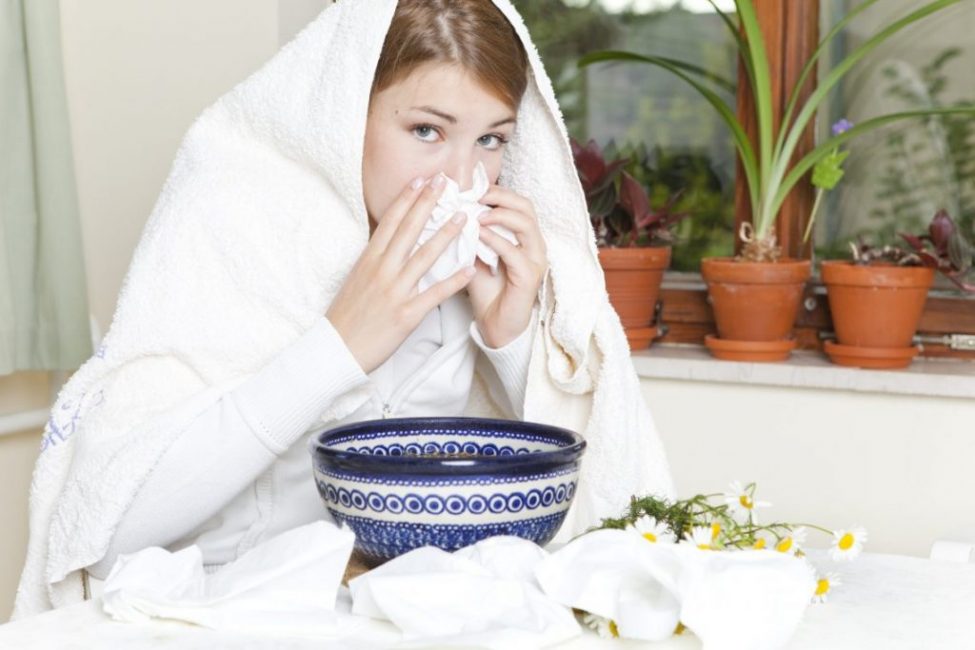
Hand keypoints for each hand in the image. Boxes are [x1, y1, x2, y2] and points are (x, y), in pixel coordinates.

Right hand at [326, 174, 473, 373]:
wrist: (336, 349)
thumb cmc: (347, 315)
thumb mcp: (356, 278)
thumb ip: (375, 258)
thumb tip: (390, 239)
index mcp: (369, 260)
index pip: (391, 222)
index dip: (407, 199)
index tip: (421, 179)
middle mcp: (382, 271)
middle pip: (408, 230)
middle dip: (428, 203)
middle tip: (445, 182)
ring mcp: (395, 292)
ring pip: (424, 257)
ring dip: (445, 235)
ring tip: (463, 217)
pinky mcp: (406, 315)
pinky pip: (433, 295)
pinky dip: (453, 282)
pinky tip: (469, 269)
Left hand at [467, 185, 547, 347]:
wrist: (494, 326)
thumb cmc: (485, 289)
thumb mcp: (473, 254)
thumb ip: (468, 232)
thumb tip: (450, 208)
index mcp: (524, 235)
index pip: (517, 202)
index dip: (496, 192)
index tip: (471, 189)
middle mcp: (534, 244)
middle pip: (526, 206)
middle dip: (500, 196)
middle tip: (476, 195)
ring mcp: (535, 260)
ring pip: (525, 225)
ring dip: (499, 216)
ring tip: (476, 214)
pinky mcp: (529, 277)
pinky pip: (514, 252)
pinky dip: (496, 241)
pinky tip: (478, 236)